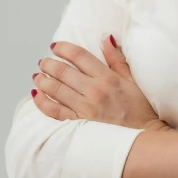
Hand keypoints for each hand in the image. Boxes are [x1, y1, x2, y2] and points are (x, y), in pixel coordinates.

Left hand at [32, 35, 169, 131]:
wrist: (141, 139)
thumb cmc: (138, 110)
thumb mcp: (131, 80)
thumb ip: (117, 59)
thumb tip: (107, 38)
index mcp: (107, 78)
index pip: (80, 56)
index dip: (64, 48)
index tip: (56, 46)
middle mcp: (94, 91)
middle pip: (63, 71)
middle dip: (49, 63)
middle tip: (43, 61)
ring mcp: (84, 109)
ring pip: (55, 89)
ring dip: (42, 80)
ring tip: (38, 75)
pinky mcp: (78, 124)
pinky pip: (54, 111)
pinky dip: (42, 102)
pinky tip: (37, 95)